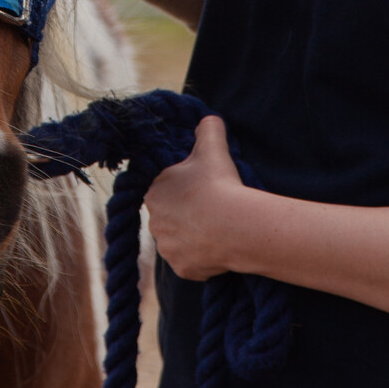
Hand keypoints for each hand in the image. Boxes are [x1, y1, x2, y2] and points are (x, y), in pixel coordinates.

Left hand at [145, 115, 257, 281]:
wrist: (234, 225)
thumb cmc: (218, 184)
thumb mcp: (213, 146)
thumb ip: (207, 129)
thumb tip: (208, 118)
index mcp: (154, 192)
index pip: (165, 190)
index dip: (185, 189)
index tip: (203, 189)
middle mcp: (154, 223)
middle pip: (171, 217)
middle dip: (188, 214)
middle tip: (212, 209)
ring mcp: (167, 248)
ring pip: (180, 241)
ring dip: (194, 237)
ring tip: (218, 229)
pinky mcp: (182, 269)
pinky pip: (191, 263)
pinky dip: (203, 258)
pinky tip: (219, 248)